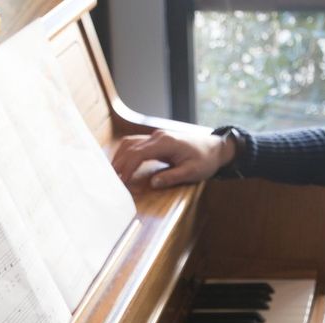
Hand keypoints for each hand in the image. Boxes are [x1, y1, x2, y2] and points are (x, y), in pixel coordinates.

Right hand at [111, 130, 232, 188]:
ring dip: (119, 157)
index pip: (139, 154)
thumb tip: (153, 184)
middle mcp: (158, 137)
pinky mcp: (155, 140)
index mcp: (166, 143)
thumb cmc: (205, 160)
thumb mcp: (192, 172)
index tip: (122, 181)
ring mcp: (156, 137)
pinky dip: (125, 154)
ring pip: (130, 143)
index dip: (128, 167)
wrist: (214, 148)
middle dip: (119, 163)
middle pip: (131, 147)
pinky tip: (120, 164)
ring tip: (112, 174)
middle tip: (110, 180)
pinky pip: (135, 144)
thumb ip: (172, 177)